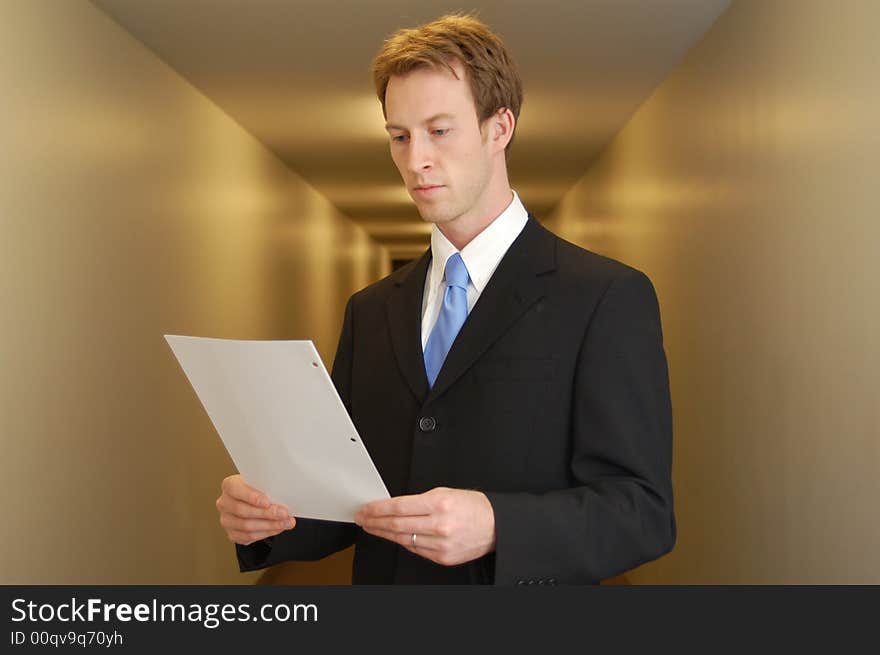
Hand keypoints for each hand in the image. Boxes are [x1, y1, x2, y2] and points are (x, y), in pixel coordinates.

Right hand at [216, 474, 295, 545]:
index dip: (251, 496)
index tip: (267, 502)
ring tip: (284, 522)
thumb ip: (268, 487)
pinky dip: (265, 533)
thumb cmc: (258, 489)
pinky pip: (248, 537)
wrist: (253, 500)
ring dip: (269, 525)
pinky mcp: (232, 533)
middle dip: (266, 513)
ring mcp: (226, 520)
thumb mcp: (262, 483)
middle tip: (283, 513)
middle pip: (242, 510)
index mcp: (229, 485)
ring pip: (246, 526)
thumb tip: (283, 497)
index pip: (235, 489)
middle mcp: (224, 503)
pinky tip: (277, 528)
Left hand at [354, 487, 495, 565]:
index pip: (399, 507)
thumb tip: (394, 506)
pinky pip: (415, 549)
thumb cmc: (472, 507)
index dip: (378, 508)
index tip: (366, 508)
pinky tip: (393, 536)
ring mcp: (440, 544)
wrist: (495, 525)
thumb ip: (419, 500)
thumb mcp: (446, 492)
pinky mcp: (442, 557)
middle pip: (396, 524)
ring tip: (373, 527)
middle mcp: (439, 525)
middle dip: (375, 521)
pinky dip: (402, 542)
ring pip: (403, 539)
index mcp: (439, 504)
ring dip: (384, 533)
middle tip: (363, 518)